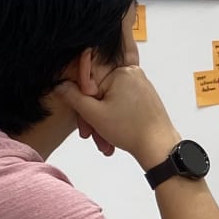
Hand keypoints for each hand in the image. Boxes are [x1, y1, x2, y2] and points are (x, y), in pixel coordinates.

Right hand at [56, 65, 183, 170]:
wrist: (159, 147)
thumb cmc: (131, 130)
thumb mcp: (93, 114)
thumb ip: (73, 96)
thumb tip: (60, 84)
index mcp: (121, 71)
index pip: (89, 78)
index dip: (80, 99)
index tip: (80, 117)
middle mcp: (132, 73)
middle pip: (100, 90)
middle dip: (92, 114)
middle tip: (89, 133)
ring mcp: (140, 84)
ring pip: (110, 99)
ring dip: (101, 120)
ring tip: (102, 141)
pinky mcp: (144, 96)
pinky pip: (121, 103)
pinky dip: (113, 117)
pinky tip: (110, 135)